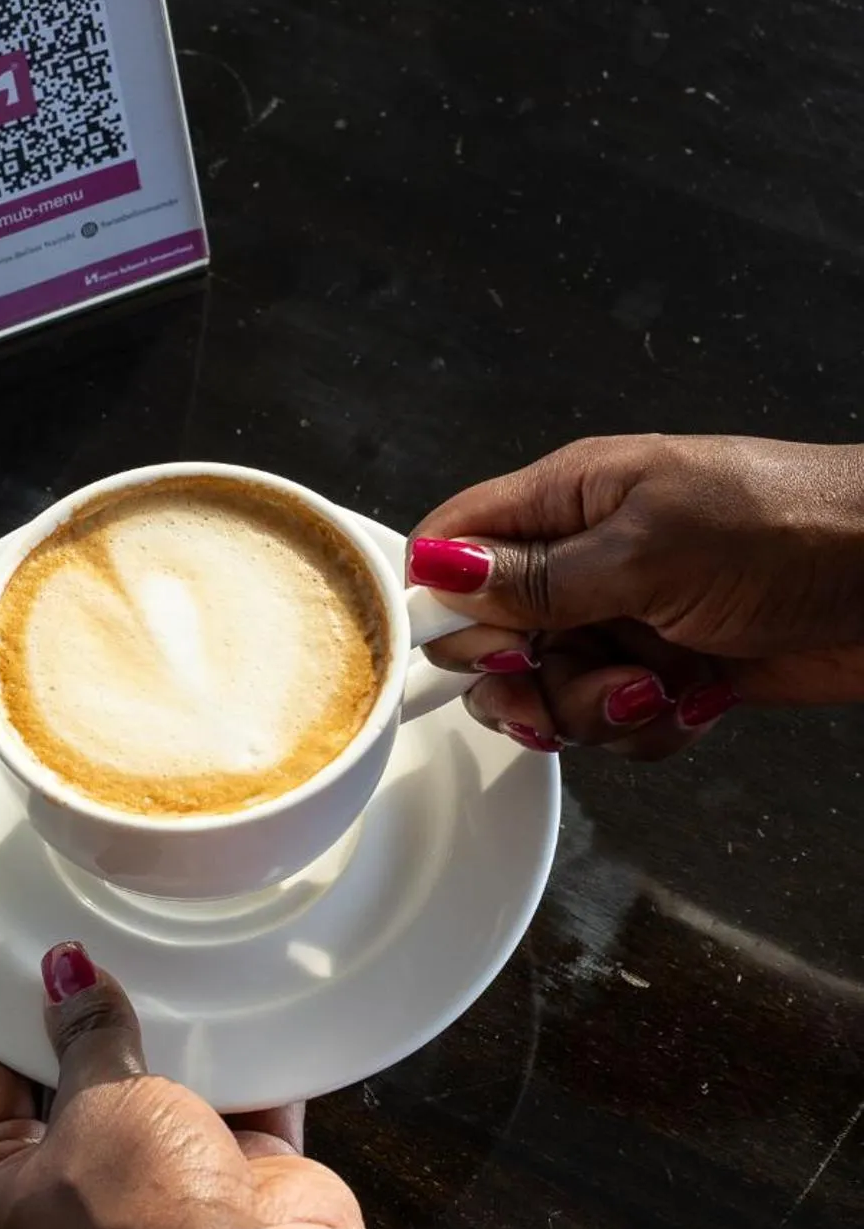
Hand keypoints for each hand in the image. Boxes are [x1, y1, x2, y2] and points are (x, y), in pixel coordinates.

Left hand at [0, 942, 362, 1228]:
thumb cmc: (143, 1204)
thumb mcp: (99, 1099)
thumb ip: (85, 1032)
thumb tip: (64, 973)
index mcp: (7, 1194)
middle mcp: (78, 1199)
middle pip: (69, 1088)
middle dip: (78, 1022)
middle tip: (81, 943)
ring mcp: (162, 1192)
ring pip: (156, 1095)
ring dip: (164, 1039)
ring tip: (158, 955)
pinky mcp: (237, 1181)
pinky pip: (237, 1105)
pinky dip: (242, 1063)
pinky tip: (241, 1000)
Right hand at [409, 434, 863, 755]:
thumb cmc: (790, 526)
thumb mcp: (647, 548)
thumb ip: (537, 575)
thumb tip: (438, 569)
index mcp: (570, 499)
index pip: (456, 542)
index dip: (444, 604)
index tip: (483, 648)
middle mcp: (588, 558)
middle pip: (493, 638)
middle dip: (523, 681)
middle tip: (563, 679)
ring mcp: (629, 618)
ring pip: (553, 692)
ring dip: (592, 712)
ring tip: (654, 693)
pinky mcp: (671, 672)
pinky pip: (614, 722)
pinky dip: (646, 729)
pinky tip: (694, 702)